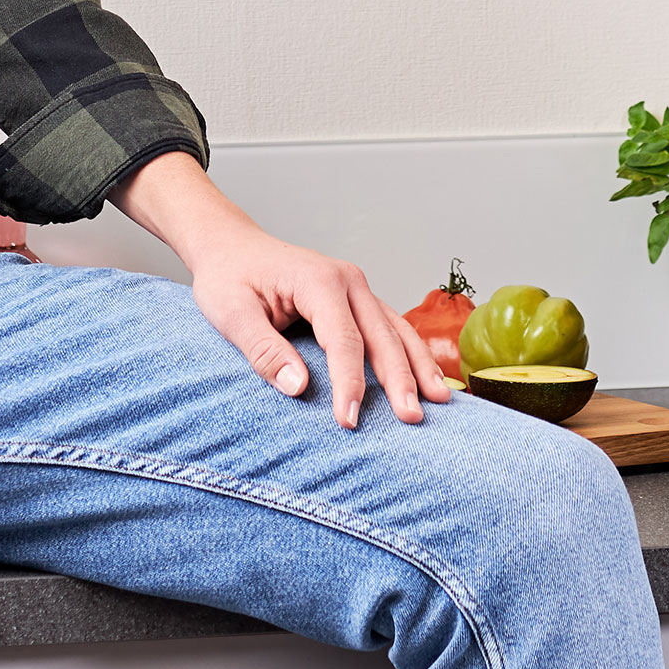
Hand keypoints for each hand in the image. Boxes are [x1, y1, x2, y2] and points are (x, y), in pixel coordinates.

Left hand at [110, 152, 448, 428]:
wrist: (230, 246)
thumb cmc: (228, 277)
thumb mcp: (231, 313)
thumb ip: (263, 350)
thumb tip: (298, 388)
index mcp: (318, 280)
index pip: (343, 340)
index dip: (349, 383)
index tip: (348, 422)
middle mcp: (347, 280)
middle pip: (381, 335)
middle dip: (399, 379)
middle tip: (412, 420)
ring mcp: (357, 287)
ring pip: (397, 330)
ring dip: (418, 366)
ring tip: (440, 402)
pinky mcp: (358, 299)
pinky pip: (390, 327)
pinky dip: (410, 353)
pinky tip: (425, 379)